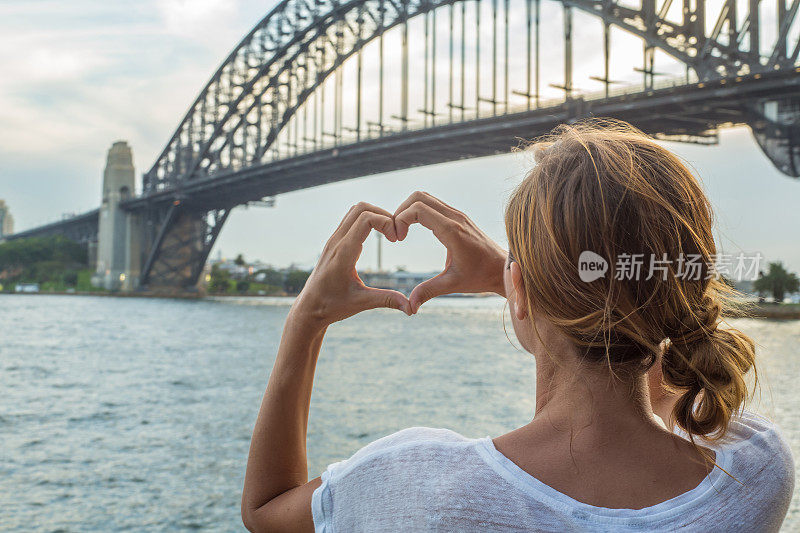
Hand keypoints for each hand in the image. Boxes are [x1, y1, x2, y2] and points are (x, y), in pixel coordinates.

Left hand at [291, 202, 411, 327]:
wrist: (309, 308)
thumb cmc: (333, 306)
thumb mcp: (361, 303)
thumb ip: (387, 300)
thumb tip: (412, 308)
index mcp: (343, 254)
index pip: (365, 219)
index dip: (386, 222)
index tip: (396, 240)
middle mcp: (336, 242)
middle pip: (361, 208)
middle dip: (383, 215)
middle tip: (396, 234)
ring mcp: (333, 240)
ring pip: (355, 210)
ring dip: (375, 215)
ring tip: (388, 233)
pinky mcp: (334, 242)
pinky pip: (351, 219)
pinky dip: (367, 220)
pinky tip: (377, 236)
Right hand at [393, 191, 506, 312]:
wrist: (504, 268)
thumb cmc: (481, 276)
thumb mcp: (453, 285)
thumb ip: (429, 292)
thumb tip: (409, 307)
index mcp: (452, 231)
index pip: (418, 209)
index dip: (400, 220)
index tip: (398, 239)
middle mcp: (455, 217)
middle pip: (418, 197)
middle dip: (401, 211)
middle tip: (396, 233)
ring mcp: (457, 215)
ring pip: (425, 197)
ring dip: (409, 210)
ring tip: (402, 231)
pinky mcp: (458, 217)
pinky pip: (433, 204)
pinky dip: (418, 212)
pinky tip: (414, 230)